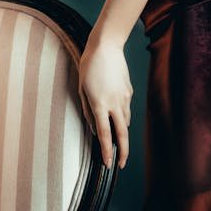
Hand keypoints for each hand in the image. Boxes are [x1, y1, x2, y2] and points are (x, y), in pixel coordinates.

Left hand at [78, 33, 132, 169]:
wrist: (106, 46)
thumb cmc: (88, 66)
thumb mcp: (81, 89)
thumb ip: (88, 111)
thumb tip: (94, 128)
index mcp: (99, 103)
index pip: (104, 134)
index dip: (106, 151)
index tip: (109, 164)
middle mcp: (115, 102)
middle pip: (122, 134)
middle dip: (123, 152)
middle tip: (121, 164)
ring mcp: (124, 97)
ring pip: (126, 121)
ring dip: (121, 133)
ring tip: (116, 140)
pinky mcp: (129, 91)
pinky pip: (126, 109)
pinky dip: (121, 116)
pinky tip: (115, 112)